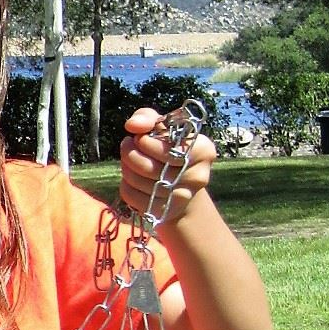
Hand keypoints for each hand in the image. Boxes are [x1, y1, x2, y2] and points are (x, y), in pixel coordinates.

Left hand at [119, 106, 215, 225]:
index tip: (139, 137)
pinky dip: (126, 185)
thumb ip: (146, 117)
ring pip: (138, 181)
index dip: (144, 141)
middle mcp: (198, 176)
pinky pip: (132, 196)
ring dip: (126, 168)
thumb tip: (133, 125)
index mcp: (203, 150)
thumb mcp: (161, 127)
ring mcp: (183, 197)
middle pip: (148, 167)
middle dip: (129, 153)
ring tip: (129, 161)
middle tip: (127, 146)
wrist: (178, 184)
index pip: (166, 148)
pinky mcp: (165, 212)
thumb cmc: (167, 149)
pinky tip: (132, 179)